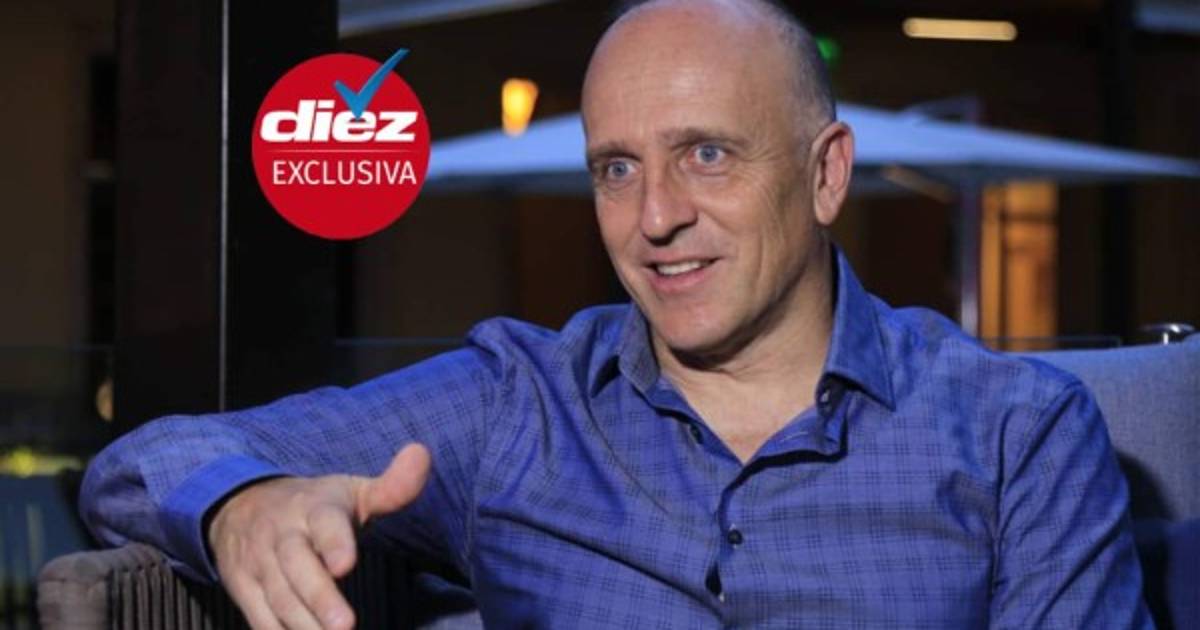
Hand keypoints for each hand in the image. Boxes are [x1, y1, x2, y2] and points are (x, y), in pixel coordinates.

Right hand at [207, 443, 430, 628]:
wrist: (239, 506)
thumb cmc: (313, 505)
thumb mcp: (350, 491)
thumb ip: (390, 487)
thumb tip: (422, 452)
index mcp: (314, 509)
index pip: (325, 524)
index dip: (334, 543)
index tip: (345, 565)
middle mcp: (283, 535)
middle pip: (298, 568)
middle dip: (319, 597)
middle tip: (345, 626)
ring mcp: (259, 564)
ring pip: (279, 598)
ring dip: (303, 624)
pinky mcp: (243, 589)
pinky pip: (259, 619)